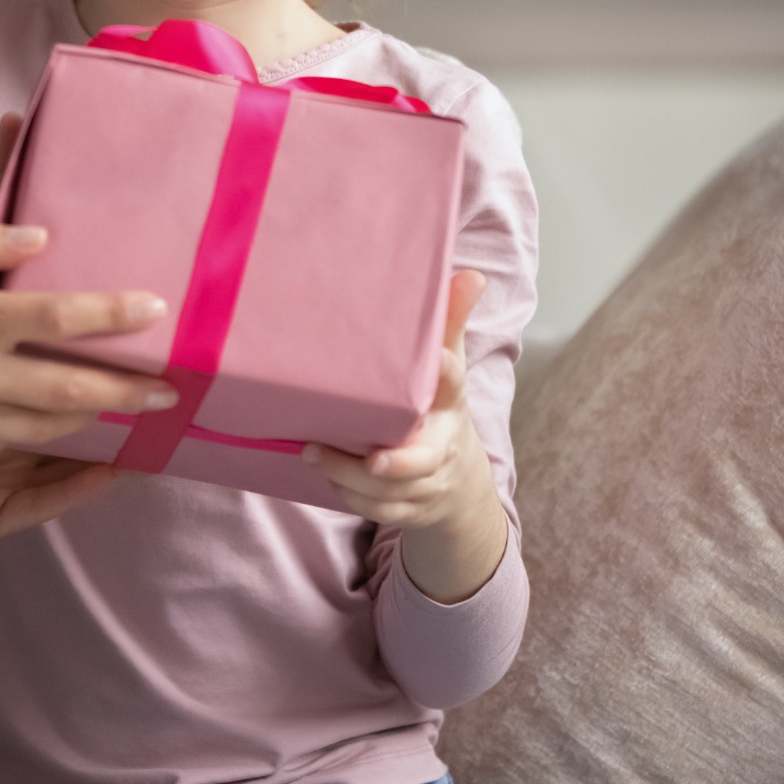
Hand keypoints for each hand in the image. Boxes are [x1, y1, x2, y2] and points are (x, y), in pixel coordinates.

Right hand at [0, 113, 175, 461]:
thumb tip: (40, 234)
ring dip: (96, 417)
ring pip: (44, 426)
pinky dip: (49, 434)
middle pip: (67, 388)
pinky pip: (8, 441)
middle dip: (127, 389)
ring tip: (136, 407)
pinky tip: (73, 424)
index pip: (56, 319)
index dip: (111, 316)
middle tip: (174, 387)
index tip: (156, 309)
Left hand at [305, 270, 507, 603]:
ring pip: (391, 491)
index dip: (448, 371)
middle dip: (397, 463)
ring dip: (351, 476)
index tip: (440, 360)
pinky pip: (378, 510)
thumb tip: (471, 273)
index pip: (454, 385)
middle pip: (424, 460)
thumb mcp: (448, 367)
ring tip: (313, 452)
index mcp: (451, 404)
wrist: (458, 484)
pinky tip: (324, 474)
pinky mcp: (409, 509)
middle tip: (370, 458)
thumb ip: (450, 322)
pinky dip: (350, 496)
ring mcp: (427, 484)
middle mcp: (443, 447)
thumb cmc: (438, 410)